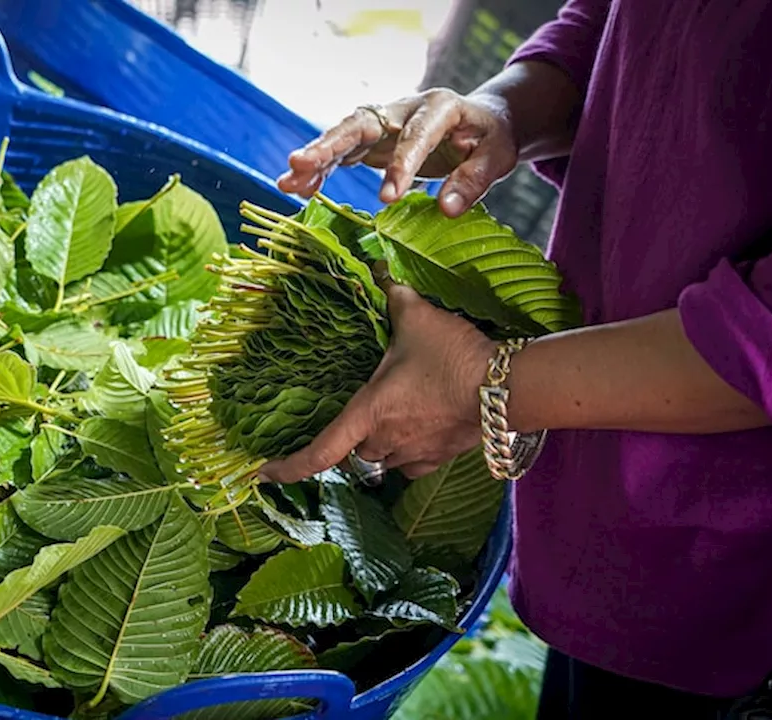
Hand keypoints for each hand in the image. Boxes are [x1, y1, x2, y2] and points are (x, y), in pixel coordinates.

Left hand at [257, 267, 496, 483]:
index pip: (317, 453)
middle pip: (351, 454)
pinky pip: (412, 465)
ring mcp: (414, 454)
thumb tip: (380, 268)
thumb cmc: (453, 357)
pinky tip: (416, 432)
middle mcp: (385, 442)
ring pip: (381, 461)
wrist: (507, 387)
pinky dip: (407, 453)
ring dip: (378, 445)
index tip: (264, 474)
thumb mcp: (417, 317)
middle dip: (347, 441)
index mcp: (367, 413)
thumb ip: (393, 295)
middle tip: (352, 417)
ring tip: (388, 418)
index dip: (287, 468)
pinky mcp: (441, 458)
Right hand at [276, 89, 518, 216]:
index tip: (388, 199)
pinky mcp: (372, 139)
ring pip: (343, 135)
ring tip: (287, 183)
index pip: (415, 134)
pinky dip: (321, 170)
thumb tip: (446, 210)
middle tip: (300, 164)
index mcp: (439, 107)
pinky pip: (342, 153)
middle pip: (361, 122)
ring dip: (314, 158)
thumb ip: (472, 181)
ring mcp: (384, 122)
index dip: (400, 164)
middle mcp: (403, 109)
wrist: (482, 123)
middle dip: (329, 144)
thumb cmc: (490, 140)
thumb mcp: (496, 157)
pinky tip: (299, 189)